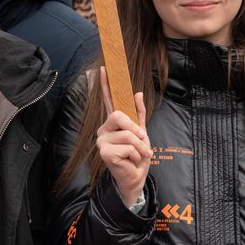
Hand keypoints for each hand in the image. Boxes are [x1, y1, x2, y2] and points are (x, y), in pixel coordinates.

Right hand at [97, 67, 151, 208]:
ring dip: (140, 147)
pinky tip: (130, 162)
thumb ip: (139, 114)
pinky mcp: (104, 152)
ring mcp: (102, 141)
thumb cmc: (137, 156)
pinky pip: (128, 147)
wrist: (136, 177)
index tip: (104, 67)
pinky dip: (136, 155)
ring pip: (127, 134)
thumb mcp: (142, 133)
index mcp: (113, 123)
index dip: (106, 84)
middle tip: (141, 141)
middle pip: (119, 115)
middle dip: (135, 129)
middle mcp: (104, 129)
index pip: (108, 100)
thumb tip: (138, 93)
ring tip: (138, 155)